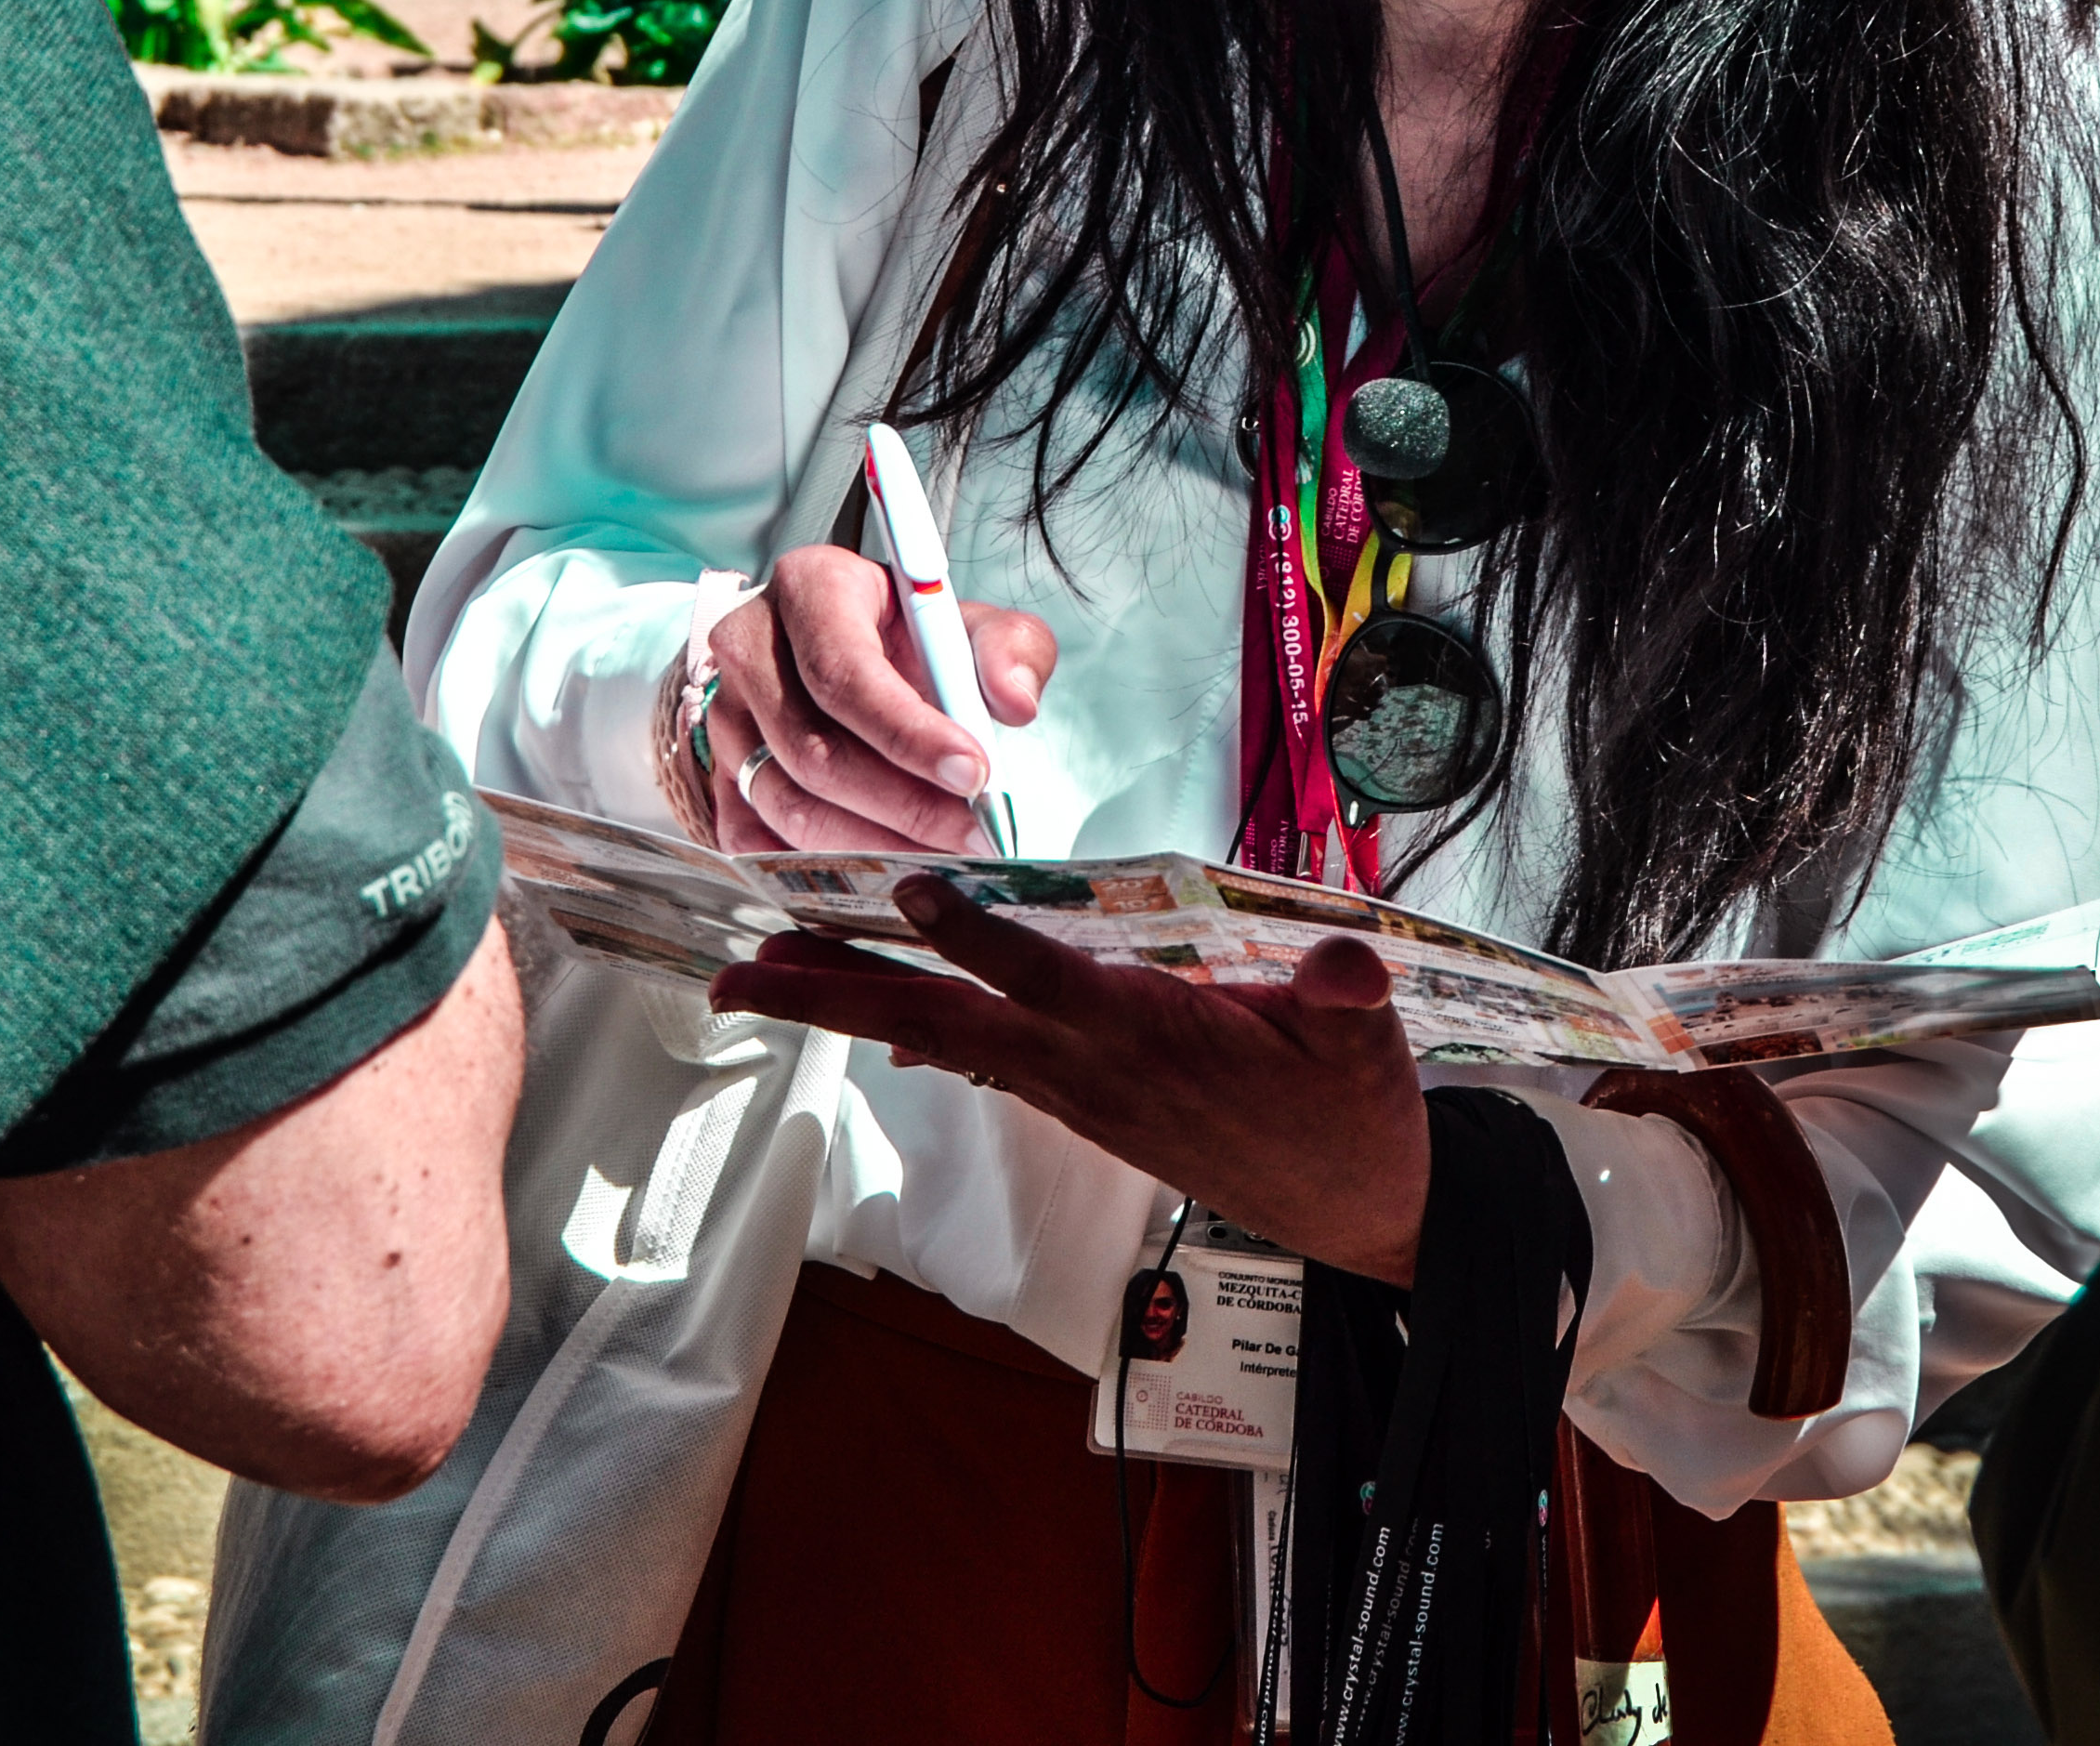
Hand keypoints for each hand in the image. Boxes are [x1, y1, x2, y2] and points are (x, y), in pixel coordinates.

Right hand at [700, 545, 1055, 852]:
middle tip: (973, 835)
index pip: (844, 672)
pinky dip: (817, 866)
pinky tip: (880, 871)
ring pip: (786, 803)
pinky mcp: (717, 772)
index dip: (909, 733)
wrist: (845, 654)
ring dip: (870, 845)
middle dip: (903, 806)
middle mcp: (749, 647)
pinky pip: (756, 839)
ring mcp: (723, 715)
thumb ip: (1010, 648)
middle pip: (814, 750)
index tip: (977, 775)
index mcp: (810, 588)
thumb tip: (1015, 703)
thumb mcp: (967, 624)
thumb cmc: (908, 639)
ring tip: (941, 858)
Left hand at [710, 877, 1429, 1285]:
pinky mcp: (1082, 1102)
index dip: (977, 937)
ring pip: (941, 1039)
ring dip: (851, 1003)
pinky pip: (978, 1059)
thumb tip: (1352, 964)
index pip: (1042, 978)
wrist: (1354, 1209)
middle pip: (938, 1022)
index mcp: (1146, 1037)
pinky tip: (876, 1016)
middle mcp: (1086, 1067)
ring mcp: (1074, 1090)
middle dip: (833, 994)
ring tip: (764, 971)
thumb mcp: (1363, 1048)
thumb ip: (1348, 1000)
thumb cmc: (1352, 1114)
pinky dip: (916, 1031)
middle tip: (736, 973)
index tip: (908, 891)